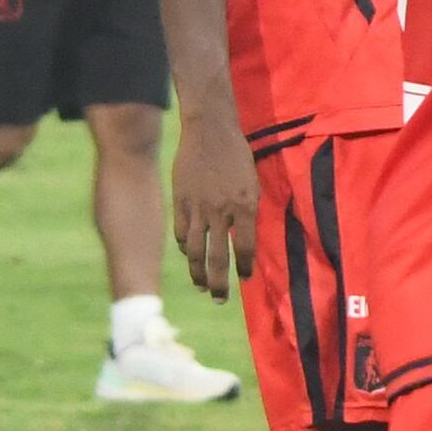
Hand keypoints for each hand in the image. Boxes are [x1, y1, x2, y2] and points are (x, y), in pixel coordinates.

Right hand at [171, 113, 261, 301]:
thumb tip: (242, 241)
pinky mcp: (180, 202)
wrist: (209, 130)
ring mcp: (197, 208)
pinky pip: (180, 233)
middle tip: (220, 300)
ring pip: (194, 251)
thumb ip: (247, 213)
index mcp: (244, 206)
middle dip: (220, 284)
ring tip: (201, 285)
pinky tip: (188, 254)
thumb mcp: (251, 183)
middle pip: (218, 258)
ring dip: (198, 273)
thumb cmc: (236, 155)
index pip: (245, 248)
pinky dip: (183, 248)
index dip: (245, 267)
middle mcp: (220, 211)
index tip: (244, 279)